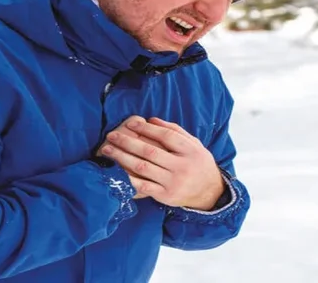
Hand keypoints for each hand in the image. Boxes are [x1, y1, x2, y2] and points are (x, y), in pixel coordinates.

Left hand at [98, 116, 224, 209]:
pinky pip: (143, 186)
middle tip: (111, 136)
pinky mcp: (166, 196)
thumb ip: (175, 131)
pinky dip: (128, 178)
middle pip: (150, 151)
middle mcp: (182, 166)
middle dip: (127, 142)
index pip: (166, 136)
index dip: (147, 128)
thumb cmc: (198, 164)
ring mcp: (173, 182)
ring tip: (108, 150)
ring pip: (143, 167)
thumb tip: (151, 120)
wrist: (210, 193)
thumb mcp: (194, 144)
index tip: (131, 123)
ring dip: (122, 157)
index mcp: (190, 150)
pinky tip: (115, 171)